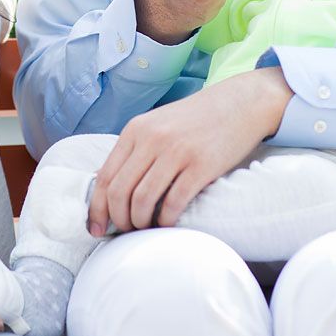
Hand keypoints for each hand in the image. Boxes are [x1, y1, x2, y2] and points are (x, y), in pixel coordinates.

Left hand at [87, 67, 292, 234]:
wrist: (240, 103)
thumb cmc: (196, 119)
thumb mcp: (157, 124)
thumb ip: (134, 150)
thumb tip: (109, 188)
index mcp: (135, 130)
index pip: (104, 176)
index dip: (96, 208)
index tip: (95, 228)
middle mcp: (152, 139)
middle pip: (119, 192)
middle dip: (118, 220)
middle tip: (124, 232)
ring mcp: (177, 152)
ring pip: (143, 200)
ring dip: (140, 223)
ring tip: (146, 229)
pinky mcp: (201, 166)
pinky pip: (174, 203)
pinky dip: (166, 220)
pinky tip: (167, 223)